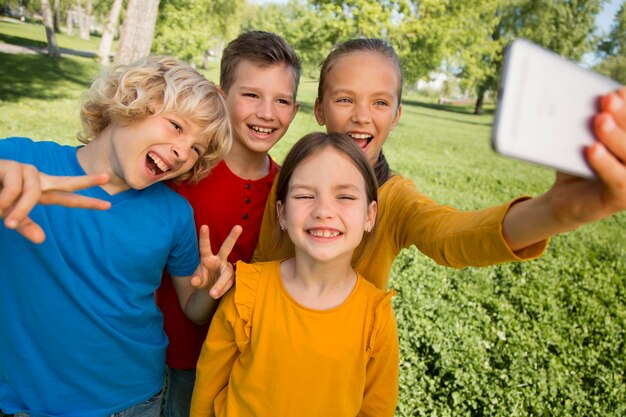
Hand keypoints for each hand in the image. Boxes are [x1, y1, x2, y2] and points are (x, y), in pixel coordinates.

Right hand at [0, 160, 110, 242]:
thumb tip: (42, 240)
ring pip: (32, 193)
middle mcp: (37, 180)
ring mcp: (25, 171)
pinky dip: (2, 200)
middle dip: (87, 181)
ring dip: (15, 208)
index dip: (87, 202)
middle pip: (67, 182)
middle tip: (108, 178)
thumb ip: (25, 225)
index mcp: (40, 193)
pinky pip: (14, 189)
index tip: (108, 205)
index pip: (68, 198)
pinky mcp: (11, 166)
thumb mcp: (9, 216)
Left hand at [190, 224, 242, 298]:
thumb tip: (194, 282)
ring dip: (220, 285)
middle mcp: (220, 259)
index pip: (205, 247)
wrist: (212, 290)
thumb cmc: (204, 280)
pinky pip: (228, 285)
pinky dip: (221, 290)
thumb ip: (196, 280)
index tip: (204, 226)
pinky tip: (215, 295)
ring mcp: (228, 268)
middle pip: (227, 247)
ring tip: (212, 294)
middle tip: (238, 227)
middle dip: (232, 237)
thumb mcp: (198, 280)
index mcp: (208, 258)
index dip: (204, 237)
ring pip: (226, 275)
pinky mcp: (234, 277)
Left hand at [546, 87, 625, 227]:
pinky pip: (617, 179)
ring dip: (615, 135)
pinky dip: (605, 163)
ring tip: (599, 120)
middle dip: (623, 114)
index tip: (618, 91)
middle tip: (607, 99)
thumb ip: (585, 121)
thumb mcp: (579, 139)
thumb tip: (582, 96)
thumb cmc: (575, 162)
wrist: (563, 198)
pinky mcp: (621, 197)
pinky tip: (592, 149)